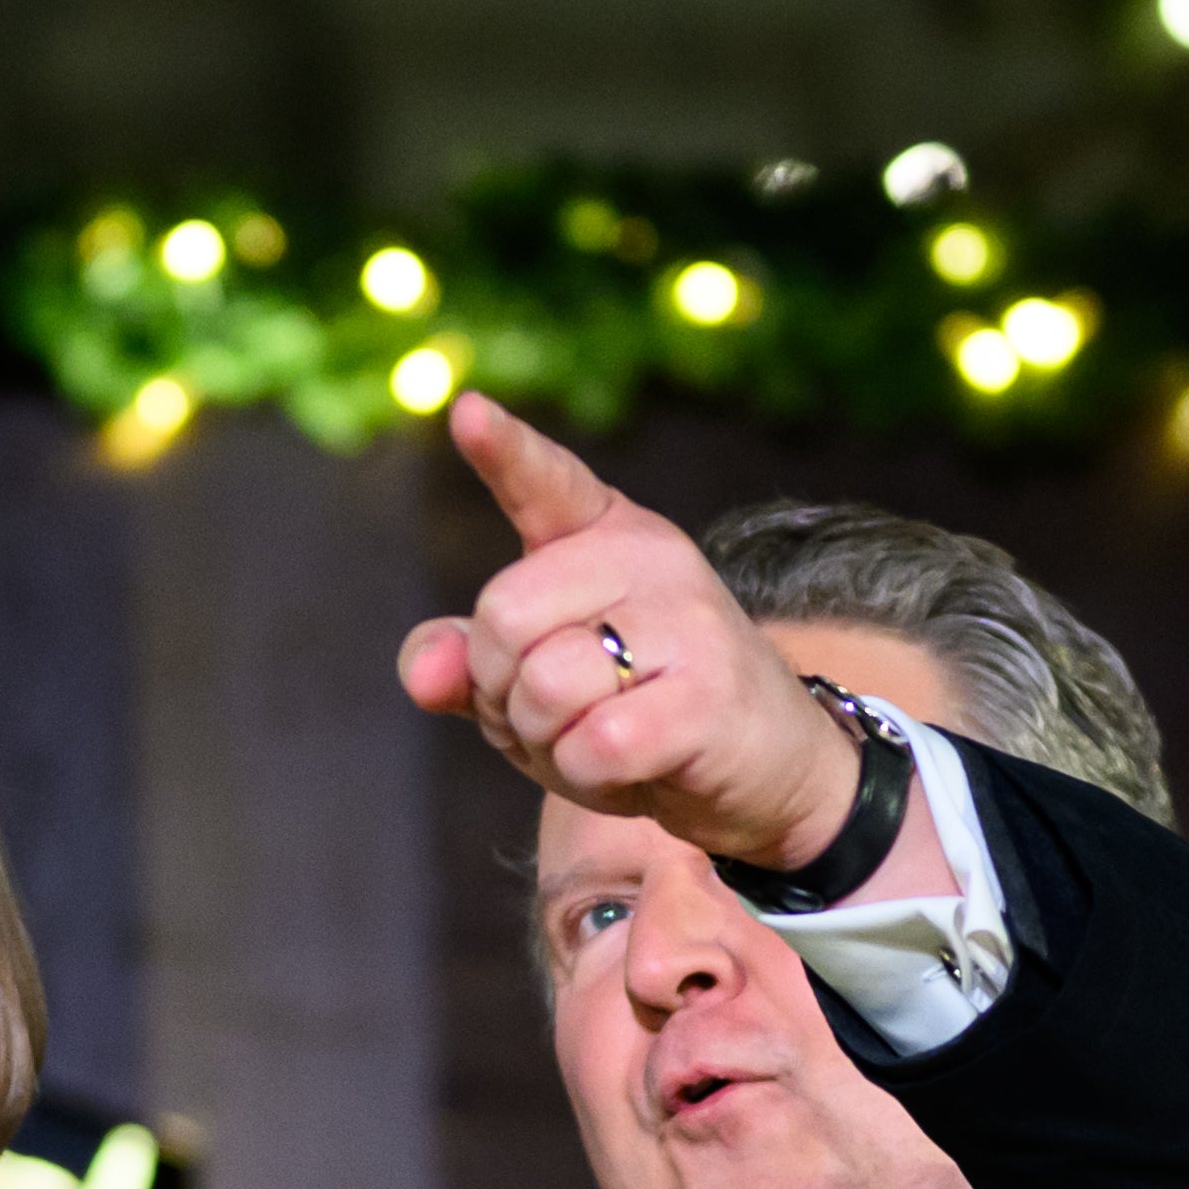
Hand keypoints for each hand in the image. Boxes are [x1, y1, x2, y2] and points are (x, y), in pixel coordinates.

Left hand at [397, 392, 860, 868]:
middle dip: (502, 690)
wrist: (765, 761)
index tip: (467, 411)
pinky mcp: (707, 696)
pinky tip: (631, 770)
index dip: (503, 451)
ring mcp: (687, 621)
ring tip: (600, 738)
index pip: (546, 482)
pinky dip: (587, 777)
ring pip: (543, 685)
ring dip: (547, 741)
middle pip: (502, 618)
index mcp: (604, 534)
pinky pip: (593, 744)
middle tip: (559, 712)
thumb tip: (423, 677)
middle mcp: (649, 558)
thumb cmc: (638, 708)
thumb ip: (468, 663)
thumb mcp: (539, 681)